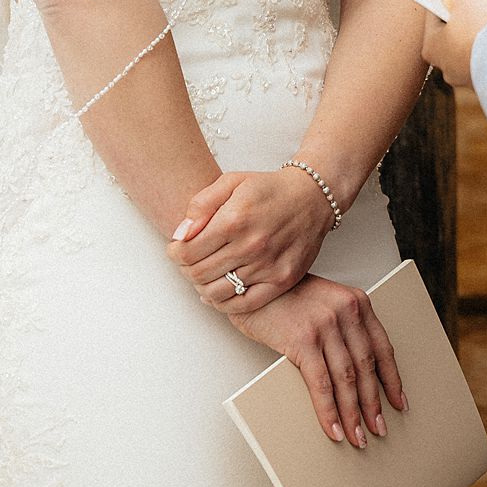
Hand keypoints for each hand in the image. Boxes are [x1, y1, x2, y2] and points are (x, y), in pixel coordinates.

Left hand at [169, 167, 335, 313]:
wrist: (312, 198)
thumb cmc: (269, 189)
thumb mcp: (231, 181)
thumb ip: (201, 205)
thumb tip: (180, 235)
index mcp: (235, 218)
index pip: (187, 252)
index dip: (174, 253)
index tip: (175, 249)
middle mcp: (251, 245)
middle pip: (198, 274)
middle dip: (185, 268)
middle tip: (188, 261)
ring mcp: (267, 266)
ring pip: (216, 292)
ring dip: (201, 286)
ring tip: (203, 273)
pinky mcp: (281, 281)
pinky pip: (242, 305)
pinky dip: (223, 303)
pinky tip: (218, 291)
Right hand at [230, 275, 406, 447]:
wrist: (252, 282)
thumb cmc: (286, 297)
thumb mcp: (325, 305)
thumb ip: (342, 330)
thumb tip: (355, 378)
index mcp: (356, 303)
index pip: (382, 348)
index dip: (392, 379)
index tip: (399, 402)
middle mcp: (345, 312)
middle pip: (366, 367)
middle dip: (373, 403)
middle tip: (378, 428)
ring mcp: (325, 325)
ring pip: (347, 380)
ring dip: (353, 414)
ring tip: (357, 436)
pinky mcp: (303, 340)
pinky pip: (321, 384)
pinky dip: (329, 411)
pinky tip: (333, 428)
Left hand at [422, 0, 486, 87]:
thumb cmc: (479, 30)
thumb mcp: (464, 3)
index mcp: (431, 48)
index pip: (432, 19)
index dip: (443, 3)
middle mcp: (446, 68)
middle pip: (450, 38)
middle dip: (461, 23)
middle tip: (472, 7)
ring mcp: (467, 79)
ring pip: (469, 52)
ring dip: (477, 39)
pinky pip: (486, 63)